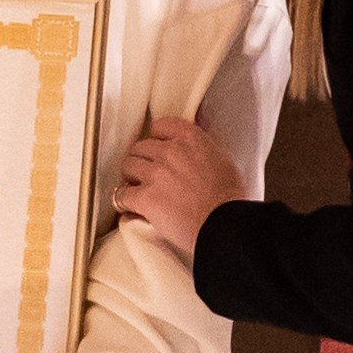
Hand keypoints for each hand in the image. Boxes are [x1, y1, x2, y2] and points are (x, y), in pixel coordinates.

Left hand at [113, 115, 244, 260]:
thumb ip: (201, 149)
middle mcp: (171, 151)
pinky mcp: (145, 198)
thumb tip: (192, 149)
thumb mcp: (222, 160)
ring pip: (128, 166)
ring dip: (131, 178)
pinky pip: (121, 195)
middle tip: (148, 175)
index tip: (158, 151)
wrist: (226, 226)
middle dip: (143, 160)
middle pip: (140, 147)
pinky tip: (131, 208)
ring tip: (138, 190)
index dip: (156, 139)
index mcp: (192, 138)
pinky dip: (124, 202)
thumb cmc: (230, 200)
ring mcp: (156, 174)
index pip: (160, 125)